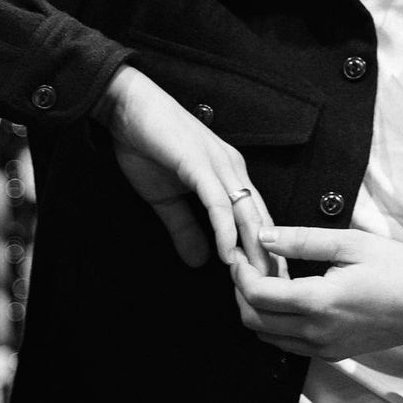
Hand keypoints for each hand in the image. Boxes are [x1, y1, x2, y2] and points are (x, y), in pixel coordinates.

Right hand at [92, 64, 271, 270]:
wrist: (126, 108)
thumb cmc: (147, 147)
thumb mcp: (166, 199)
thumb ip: (186, 228)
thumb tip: (200, 263)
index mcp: (230, 177)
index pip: (257, 222)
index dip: (265, 255)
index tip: (271, 287)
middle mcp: (233, 170)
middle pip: (260, 221)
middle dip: (269, 259)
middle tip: (277, 293)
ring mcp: (219, 165)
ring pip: (245, 214)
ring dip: (252, 250)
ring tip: (258, 282)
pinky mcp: (199, 163)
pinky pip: (217, 201)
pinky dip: (224, 229)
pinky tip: (226, 254)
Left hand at [231, 227, 402, 358]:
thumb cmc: (399, 271)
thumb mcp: (352, 243)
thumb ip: (303, 239)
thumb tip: (264, 236)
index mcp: (320, 302)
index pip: (257, 295)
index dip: (240, 272)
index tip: (240, 252)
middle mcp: (316, 332)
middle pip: (253, 320)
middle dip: (240, 290)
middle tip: (246, 264)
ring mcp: (323, 348)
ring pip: (266, 335)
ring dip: (256, 308)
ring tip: (267, 278)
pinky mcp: (330, 353)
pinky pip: (287, 343)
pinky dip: (275, 322)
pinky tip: (287, 296)